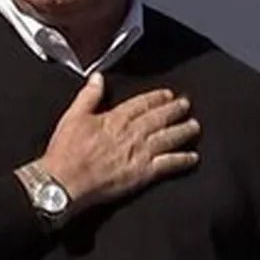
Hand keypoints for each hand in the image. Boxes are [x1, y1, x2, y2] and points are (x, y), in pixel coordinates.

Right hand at [39, 73, 199, 213]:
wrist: (65, 181)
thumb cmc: (66, 151)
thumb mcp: (73, 116)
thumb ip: (89, 96)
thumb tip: (98, 77)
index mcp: (114, 119)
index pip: (141, 103)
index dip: (156, 97)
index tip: (167, 94)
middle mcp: (131, 134)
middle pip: (158, 118)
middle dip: (174, 110)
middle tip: (187, 103)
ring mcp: (139, 154)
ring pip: (167, 138)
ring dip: (182, 131)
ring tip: (195, 125)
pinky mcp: (142, 174)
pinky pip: (167, 165)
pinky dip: (182, 160)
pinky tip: (193, 158)